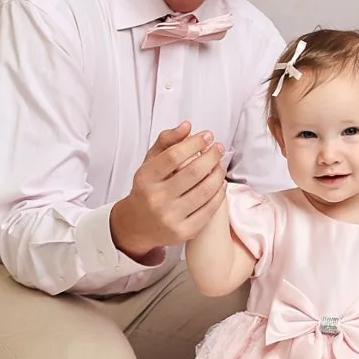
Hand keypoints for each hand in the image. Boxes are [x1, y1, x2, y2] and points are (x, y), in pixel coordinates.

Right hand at [110, 123, 227, 258]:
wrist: (137, 225)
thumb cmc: (147, 188)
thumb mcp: (149, 163)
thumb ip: (167, 141)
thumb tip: (187, 125)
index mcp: (145, 178)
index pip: (174, 155)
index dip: (195, 143)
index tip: (208, 136)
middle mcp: (156, 198)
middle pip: (193, 172)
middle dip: (212, 156)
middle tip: (219, 148)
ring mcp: (170, 217)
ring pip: (205, 191)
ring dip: (218, 174)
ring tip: (221, 165)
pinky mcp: (183, 232)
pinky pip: (209, 210)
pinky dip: (219, 194)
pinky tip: (220, 184)